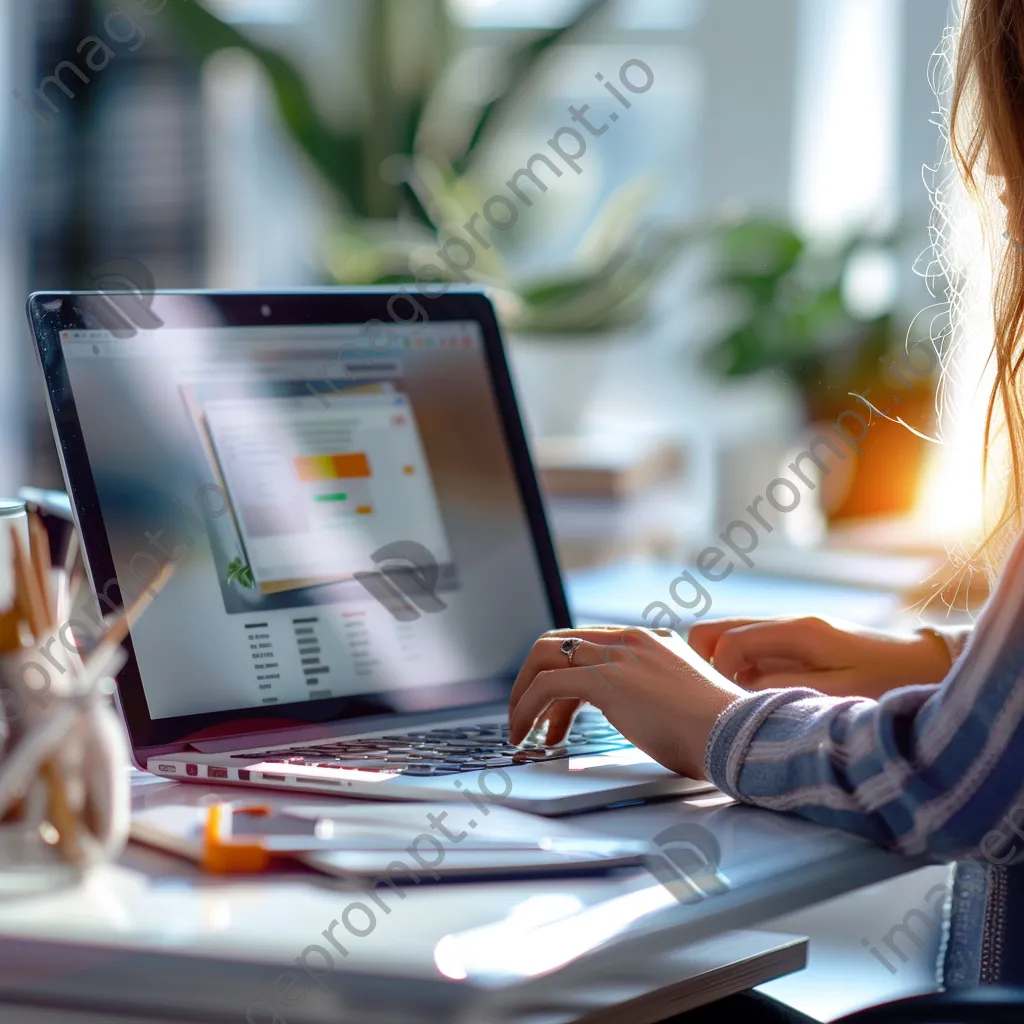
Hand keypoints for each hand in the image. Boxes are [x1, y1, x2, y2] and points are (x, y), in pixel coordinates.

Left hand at [508, 626, 746, 779]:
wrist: (737, 736)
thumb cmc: (718, 734)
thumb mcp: (683, 703)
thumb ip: (657, 697)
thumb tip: (639, 718)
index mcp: (650, 642)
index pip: (589, 644)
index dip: (563, 676)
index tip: (556, 713)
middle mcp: (632, 640)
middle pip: (558, 642)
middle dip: (532, 678)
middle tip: (526, 716)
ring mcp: (619, 655)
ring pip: (545, 657)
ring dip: (523, 694)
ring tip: (518, 731)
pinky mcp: (607, 678)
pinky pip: (547, 685)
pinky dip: (526, 708)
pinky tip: (526, 735)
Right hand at [687, 616, 951, 699]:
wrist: (929, 665)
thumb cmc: (890, 681)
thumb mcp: (839, 692)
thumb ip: (784, 688)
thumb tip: (738, 688)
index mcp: (796, 631)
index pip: (726, 643)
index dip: (716, 676)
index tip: (728, 708)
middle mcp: (787, 624)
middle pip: (714, 631)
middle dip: (706, 666)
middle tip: (723, 702)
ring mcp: (790, 631)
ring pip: (729, 640)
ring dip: (724, 670)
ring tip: (742, 704)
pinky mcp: (796, 643)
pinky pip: (751, 650)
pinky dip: (742, 671)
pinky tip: (760, 698)